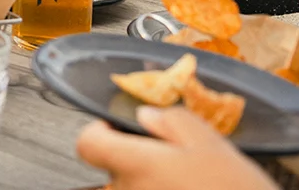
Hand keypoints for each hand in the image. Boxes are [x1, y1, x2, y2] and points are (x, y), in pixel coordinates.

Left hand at [74, 106, 271, 189]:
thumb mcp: (211, 143)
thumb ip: (170, 121)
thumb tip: (144, 116)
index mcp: (136, 164)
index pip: (87, 144)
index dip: (99, 131)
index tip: (118, 128)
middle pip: (111, 169)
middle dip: (136, 160)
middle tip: (174, 162)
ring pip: (131, 189)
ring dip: (149, 184)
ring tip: (189, 185)